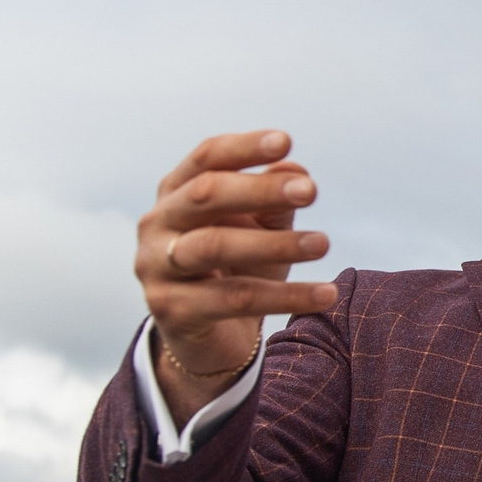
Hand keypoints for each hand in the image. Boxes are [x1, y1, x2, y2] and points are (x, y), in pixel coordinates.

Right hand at [139, 130, 336, 414]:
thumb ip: (274, 202)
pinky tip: (325, 294)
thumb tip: (297, 171)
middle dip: (260, 189)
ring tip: (323, 244)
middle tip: (311, 191)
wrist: (209, 339)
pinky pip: (235, 299)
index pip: (206, 158)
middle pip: (205, 195)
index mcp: (175, 193)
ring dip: (276, 244)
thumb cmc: (235, 269)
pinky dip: (286, 296)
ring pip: (216, 247)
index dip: (243, 148)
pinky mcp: (172, 311)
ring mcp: (156, 268)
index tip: (286, 141)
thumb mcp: (258, 229)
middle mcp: (157, 224)